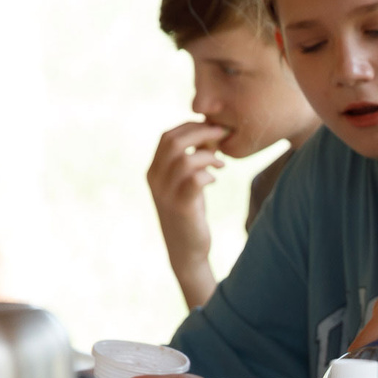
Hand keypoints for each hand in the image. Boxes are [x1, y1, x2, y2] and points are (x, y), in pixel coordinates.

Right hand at [148, 122, 226, 268]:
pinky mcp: (181, 208)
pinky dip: (209, 174)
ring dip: (208, 156)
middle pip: (174, 142)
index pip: (167, 136)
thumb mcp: (186, 182)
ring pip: (185, 159)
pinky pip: (195, 180)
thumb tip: (210, 133)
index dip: (191, 127)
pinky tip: (215, 179)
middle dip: (201, 133)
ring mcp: (166, 194)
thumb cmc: (190, 213)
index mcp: (154, 171)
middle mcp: (155, 180)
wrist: (186, 250)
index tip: (212, 129)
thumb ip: (192, 159)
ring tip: (221, 164)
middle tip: (223, 137)